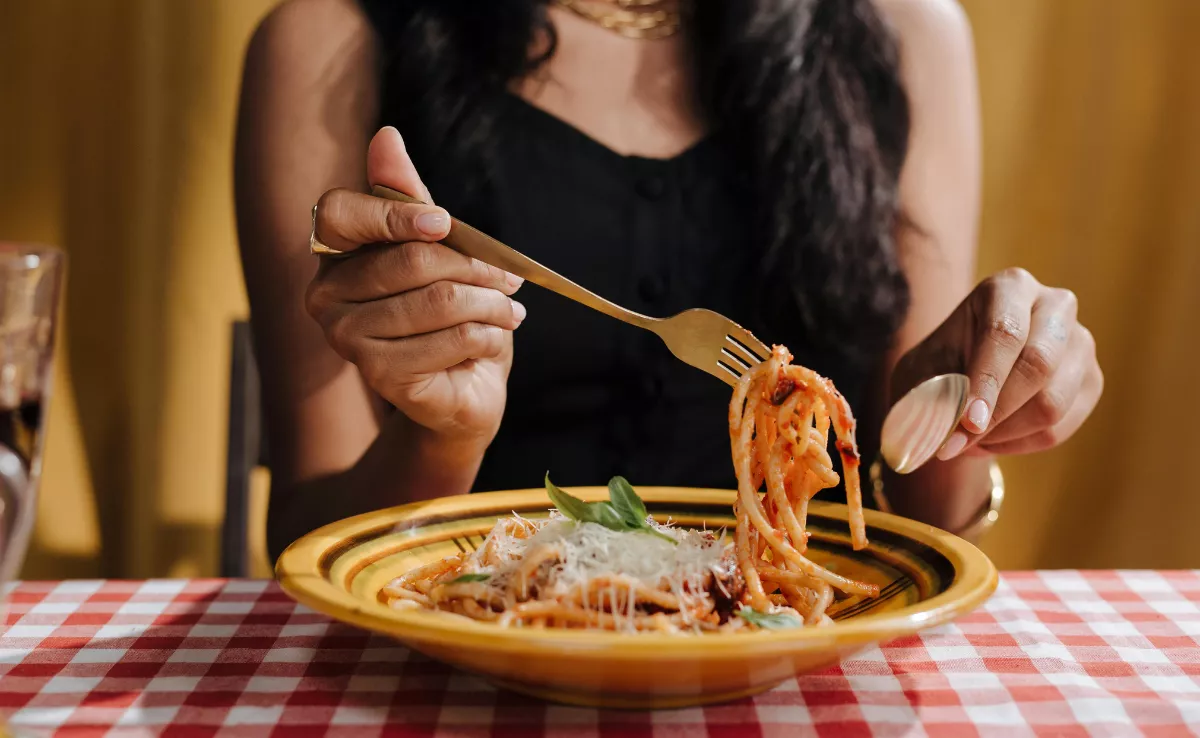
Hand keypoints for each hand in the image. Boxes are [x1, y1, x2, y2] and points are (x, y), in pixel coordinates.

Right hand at [305, 127, 523, 443]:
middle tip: (509, 279)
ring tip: (509, 310)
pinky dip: (490, 335)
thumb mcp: (436, 248)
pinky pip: (454, 338)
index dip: (393, 213)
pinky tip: (494, 339)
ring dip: (492, 304)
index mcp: (332, 255)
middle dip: (476, 267)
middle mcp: (325, 297)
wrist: (462, 388)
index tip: (444, 224)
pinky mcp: (380, 376)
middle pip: (411, 259)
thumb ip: (408, 197)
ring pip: (440, 300)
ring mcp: (347, 339)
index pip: (340, 212)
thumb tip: (386, 136)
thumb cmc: (447, 313)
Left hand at [891, 268, 1102, 458]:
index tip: (968, 422)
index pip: (1005, 333)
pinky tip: (990, 439)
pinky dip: (1018, 444)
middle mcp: (1056, 306)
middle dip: (996, 413)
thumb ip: (933, 397)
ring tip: (967, 439)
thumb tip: (947, 435)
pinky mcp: (1092, 382)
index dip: (987, 381)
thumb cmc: (940, 365)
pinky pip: (1059, 429)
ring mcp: (1081, 344)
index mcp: (1010, 287)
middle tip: (957, 443)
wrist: (964, 373)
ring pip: (1052, 403)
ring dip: (1003, 433)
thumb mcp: (922, 372)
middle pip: (1038, 365)